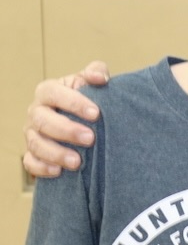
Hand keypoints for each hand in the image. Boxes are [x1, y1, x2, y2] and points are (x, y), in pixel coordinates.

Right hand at [23, 62, 109, 176]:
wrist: (84, 119)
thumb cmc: (86, 98)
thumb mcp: (90, 82)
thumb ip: (96, 72)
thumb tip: (100, 78)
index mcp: (47, 91)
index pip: (53, 93)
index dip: (73, 102)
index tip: (96, 113)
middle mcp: (36, 112)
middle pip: (43, 121)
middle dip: (67, 130)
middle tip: (90, 138)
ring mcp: (32, 134)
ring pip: (36, 144)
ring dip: (56, 153)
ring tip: (77, 162)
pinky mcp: (32, 153)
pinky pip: (30, 163)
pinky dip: (42, 168)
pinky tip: (58, 172)